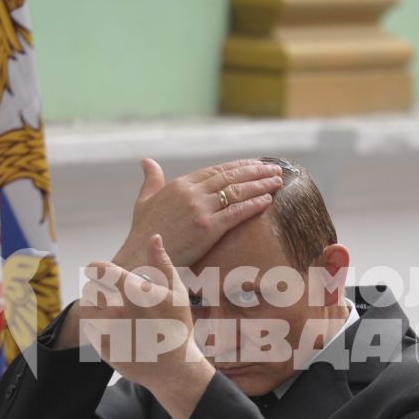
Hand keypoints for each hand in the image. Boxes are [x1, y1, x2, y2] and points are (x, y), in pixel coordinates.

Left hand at [80, 235, 214, 418]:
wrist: (175, 369)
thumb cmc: (177, 327)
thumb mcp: (176, 293)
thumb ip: (162, 263)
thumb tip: (154, 237)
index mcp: (134, 291)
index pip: (98, 269)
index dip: (96, 267)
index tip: (98, 269)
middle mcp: (118, 309)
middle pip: (90, 289)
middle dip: (97, 289)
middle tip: (109, 294)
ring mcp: (109, 331)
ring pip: (87, 308)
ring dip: (94, 306)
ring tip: (111, 310)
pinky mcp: (103, 348)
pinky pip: (90, 328)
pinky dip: (97, 326)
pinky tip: (114, 330)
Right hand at [111, 158, 281, 270]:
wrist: (140, 258)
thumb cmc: (142, 233)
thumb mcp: (144, 200)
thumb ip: (150, 180)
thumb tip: (146, 160)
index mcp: (180, 184)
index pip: (216, 170)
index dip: (239, 166)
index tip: (256, 164)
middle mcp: (191, 193)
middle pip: (231, 177)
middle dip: (256, 171)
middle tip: (275, 168)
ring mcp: (200, 209)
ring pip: (237, 191)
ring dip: (261, 184)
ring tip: (278, 181)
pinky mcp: (208, 227)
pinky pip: (237, 212)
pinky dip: (254, 204)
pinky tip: (268, 200)